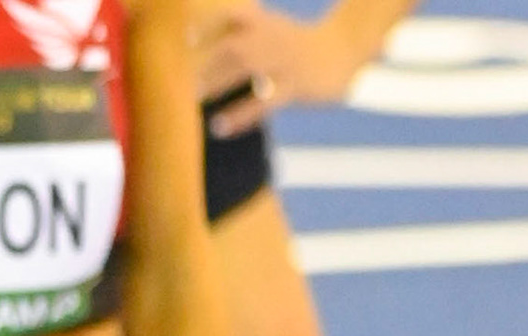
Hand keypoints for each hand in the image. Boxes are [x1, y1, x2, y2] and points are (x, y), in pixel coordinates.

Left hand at [193, 4, 371, 136]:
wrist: (346, 50)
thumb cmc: (297, 46)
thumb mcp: (271, 31)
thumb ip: (240, 34)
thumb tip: (193, 42)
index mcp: (266, 23)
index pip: (234, 16)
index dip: (209, 24)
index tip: (187, 37)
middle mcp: (274, 38)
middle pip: (233, 44)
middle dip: (205, 61)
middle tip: (182, 80)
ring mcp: (286, 61)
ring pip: (246, 67)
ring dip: (216, 82)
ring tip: (192, 99)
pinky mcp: (297, 86)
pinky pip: (264, 102)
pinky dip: (239, 115)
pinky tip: (218, 126)